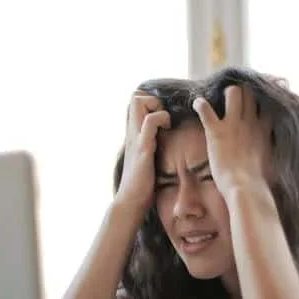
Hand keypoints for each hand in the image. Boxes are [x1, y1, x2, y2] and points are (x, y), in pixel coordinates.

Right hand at [114, 91, 169, 213]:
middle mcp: (132, 133)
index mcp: (133, 135)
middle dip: (153, 100)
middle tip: (164, 118)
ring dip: (156, 107)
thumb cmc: (141, 185)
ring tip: (165, 123)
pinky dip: (161, 119)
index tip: (162, 117)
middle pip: (135, 96)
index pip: (135, 102)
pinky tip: (167, 130)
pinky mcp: (142, 148)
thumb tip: (163, 144)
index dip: (150, 102)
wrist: (131, 202)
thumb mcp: (146, 160)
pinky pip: (150, 122)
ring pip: (139, 102)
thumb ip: (150, 147)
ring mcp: (136, 138)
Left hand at [192, 85, 270, 197]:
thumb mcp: (270, 164)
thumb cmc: (258, 183)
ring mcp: (233, 124)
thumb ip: (269, 154)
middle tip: (232, 99)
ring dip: (225, 94)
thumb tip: (270, 160)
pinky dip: (199, 104)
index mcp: (264, 130)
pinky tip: (197, 104)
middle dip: (241, 92)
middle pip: (250, 92)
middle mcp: (251, 122)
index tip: (253, 103)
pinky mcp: (216, 131)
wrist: (246, 188)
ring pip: (233, 92)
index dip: (259, 100)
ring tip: (218, 99)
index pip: (266, 104)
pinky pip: (205, 109)